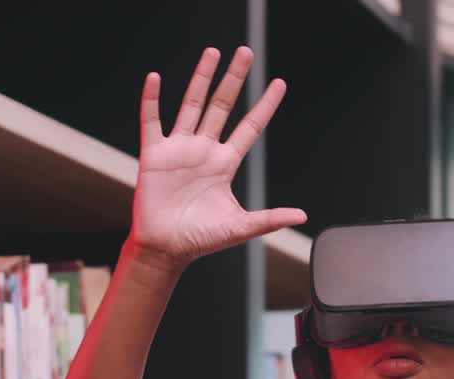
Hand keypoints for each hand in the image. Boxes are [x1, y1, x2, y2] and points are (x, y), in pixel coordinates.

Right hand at [127, 46, 306, 271]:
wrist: (165, 249)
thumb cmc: (200, 239)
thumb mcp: (239, 227)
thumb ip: (269, 218)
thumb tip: (302, 215)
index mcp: (225, 164)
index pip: (249, 127)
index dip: (264, 106)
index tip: (279, 84)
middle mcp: (203, 151)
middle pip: (222, 106)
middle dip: (234, 80)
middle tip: (246, 53)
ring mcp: (179, 149)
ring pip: (192, 105)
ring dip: (201, 79)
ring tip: (212, 53)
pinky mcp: (154, 155)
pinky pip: (152, 121)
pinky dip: (152, 100)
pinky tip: (156, 79)